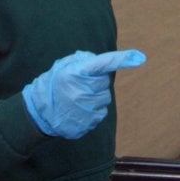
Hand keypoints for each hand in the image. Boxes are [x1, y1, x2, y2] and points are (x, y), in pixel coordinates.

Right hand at [22, 49, 146, 138]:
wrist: (39, 114)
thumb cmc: (52, 86)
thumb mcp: (62, 67)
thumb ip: (81, 60)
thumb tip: (102, 61)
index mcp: (76, 74)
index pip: (104, 64)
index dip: (123, 59)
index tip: (140, 57)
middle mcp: (82, 91)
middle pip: (105, 82)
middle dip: (96, 82)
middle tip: (80, 86)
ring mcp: (86, 109)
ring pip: (105, 98)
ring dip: (95, 97)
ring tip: (77, 99)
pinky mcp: (89, 123)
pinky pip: (101, 112)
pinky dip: (93, 110)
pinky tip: (79, 110)